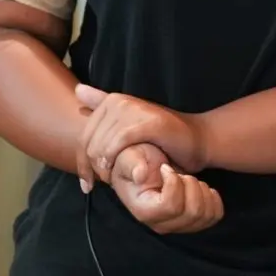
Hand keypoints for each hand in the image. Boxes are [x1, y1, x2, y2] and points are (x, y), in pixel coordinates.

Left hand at [74, 84, 206, 189]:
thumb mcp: (130, 125)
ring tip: (110, 181)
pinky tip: (117, 171)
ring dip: (101, 167)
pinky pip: (119, 142)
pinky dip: (114, 158)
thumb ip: (103, 106)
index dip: (81, 162)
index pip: (84, 135)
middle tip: (99, 185)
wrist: (197, 140)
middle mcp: (120, 101)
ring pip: (101, 143)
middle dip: (89, 168)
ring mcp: (135, 109)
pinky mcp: (148, 122)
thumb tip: (78, 90)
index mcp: (113, 101)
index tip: (86, 184)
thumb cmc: (163, 138)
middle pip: (89, 141)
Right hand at [109, 143, 223, 233]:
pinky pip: (214, 216)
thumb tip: (140, 175)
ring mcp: (178, 226)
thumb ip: (133, 164)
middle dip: (191, 185)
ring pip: (205, 215)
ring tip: (188, 180)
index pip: (171, 206)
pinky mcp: (193, 222)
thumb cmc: (138, 161)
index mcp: (143, 211)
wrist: (149, 167)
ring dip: (202, 191)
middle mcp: (160, 225)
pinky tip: (200, 187)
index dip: (174, 183)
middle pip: (192, 212)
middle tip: (179, 173)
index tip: (166, 168)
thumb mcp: (130, 157)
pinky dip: (213, 198)